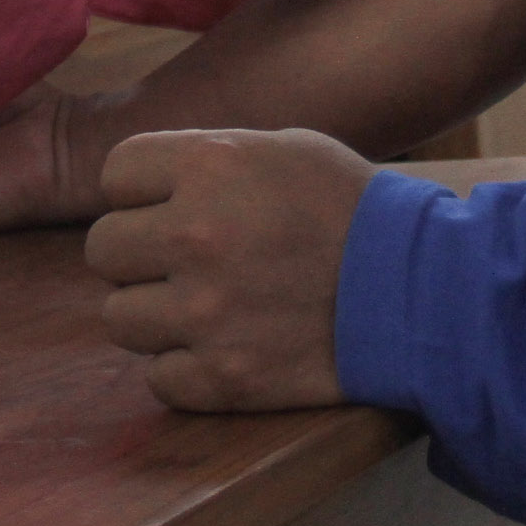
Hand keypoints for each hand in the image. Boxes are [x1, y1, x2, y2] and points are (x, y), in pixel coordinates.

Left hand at [86, 129, 373, 410]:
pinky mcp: (222, 377)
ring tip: (207, 307)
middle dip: (141, 254)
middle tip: (188, 261)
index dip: (142, 191)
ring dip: (155, 314)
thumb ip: (210, 158)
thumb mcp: (284, 148)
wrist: (422, 291)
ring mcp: (204, 312)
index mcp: (209, 165)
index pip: (115, 174)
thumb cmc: (354, 210)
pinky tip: (226, 347)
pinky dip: (186, 369)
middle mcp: (194, 235)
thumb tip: (148, 183)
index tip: (172, 204)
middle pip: (103, 249)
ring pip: (118, 317)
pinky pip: (157, 377)